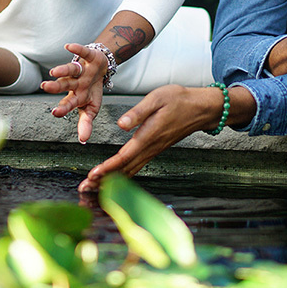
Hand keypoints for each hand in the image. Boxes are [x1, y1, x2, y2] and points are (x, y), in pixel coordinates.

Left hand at [41, 43, 106, 142]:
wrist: (102, 68)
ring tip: (54, 72)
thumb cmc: (92, 90)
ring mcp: (81, 70)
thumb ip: (86, 123)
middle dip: (55, 87)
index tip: (54, 112)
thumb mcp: (92, 108)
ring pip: (70, 70)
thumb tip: (83, 141)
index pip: (67, 103)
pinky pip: (82, 52)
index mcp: (76, 96)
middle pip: (64, 85)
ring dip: (63, 71)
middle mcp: (75, 83)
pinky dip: (77, 49)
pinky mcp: (89, 57)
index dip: (62, 108)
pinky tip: (68, 46)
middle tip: (44, 87)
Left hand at [77, 84, 224, 191]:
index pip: (124, 157)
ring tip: (94, 186)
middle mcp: (150, 147)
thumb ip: (138, 112)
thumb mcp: (157, 98)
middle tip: (85, 188)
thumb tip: (121, 124)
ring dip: (111, 180)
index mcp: (148, 135)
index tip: (93, 175)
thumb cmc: (179, 100)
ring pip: (130, 170)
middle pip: (124, 169)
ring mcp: (154, 150)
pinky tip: (115, 178)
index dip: (107, 168)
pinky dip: (123, 174)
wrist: (201, 108)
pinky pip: (137, 166)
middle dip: (104, 180)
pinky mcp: (155, 149)